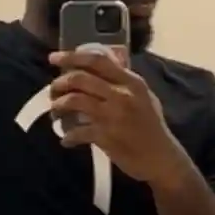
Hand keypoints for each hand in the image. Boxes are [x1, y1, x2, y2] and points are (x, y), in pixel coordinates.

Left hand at [49, 49, 185, 187]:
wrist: (161, 158)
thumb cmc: (151, 126)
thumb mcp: (144, 96)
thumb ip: (124, 81)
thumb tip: (103, 65)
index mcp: (131, 82)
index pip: (97, 60)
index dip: (72, 56)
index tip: (54, 58)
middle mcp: (121, 94)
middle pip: (79, 78)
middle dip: (59, 83)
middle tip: (53, 90)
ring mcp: (112, 115)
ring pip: (74, 101)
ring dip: (58, 105)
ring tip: (56, 111)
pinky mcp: (105, 137)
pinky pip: (77, 132)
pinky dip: (67, 137)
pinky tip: (66, 140)